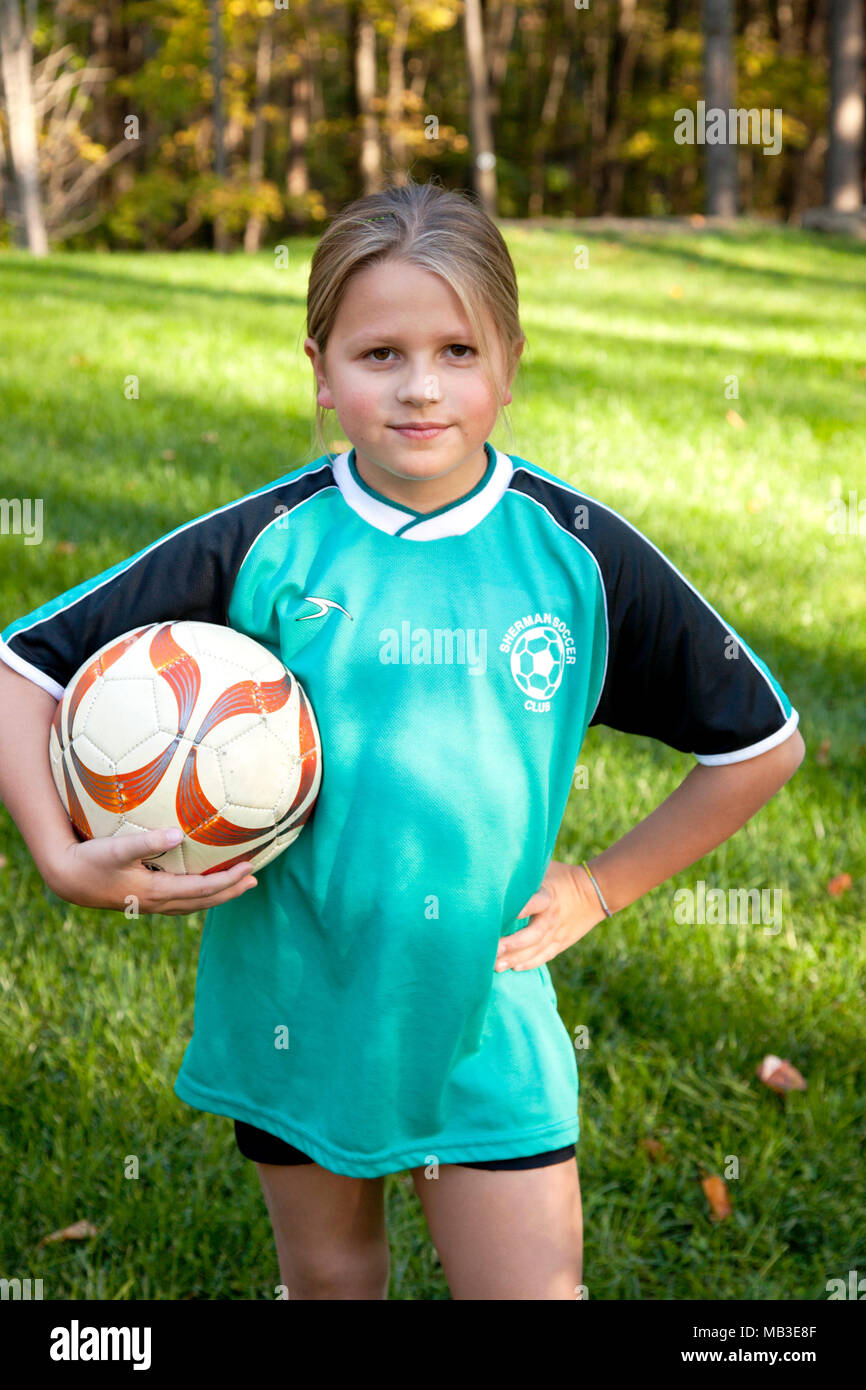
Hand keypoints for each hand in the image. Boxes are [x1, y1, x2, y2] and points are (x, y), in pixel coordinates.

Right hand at [46, 826, 257, 916]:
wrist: (67, 880)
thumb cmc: (91, 860)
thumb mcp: (118, 848)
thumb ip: (147, 842)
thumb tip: (177, 834)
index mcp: (157, 891)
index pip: (202, 889)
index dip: (228, 881)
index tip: (249, 868)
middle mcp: (157, 902)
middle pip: (203, 901)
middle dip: (230, 891)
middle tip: (254, 880)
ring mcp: (150, 903)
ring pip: (192, 904)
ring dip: (217, 895)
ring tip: (236, 884)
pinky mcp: (143, 899)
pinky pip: (180, 900)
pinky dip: (198, 895)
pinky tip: (200, 884)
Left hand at [494, 859, 607, 971]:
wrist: (596, 893)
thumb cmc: (563, 876)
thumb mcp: (547, 868)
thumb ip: (527, 873)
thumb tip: (500, 867)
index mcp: (548, 896)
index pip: (533, 903)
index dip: (520, 909)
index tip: (500, 916)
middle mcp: (552, 917)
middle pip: (532, 934)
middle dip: (511, 945)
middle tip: (492, 951)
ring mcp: (558, 933)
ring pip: (536, 950)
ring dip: (516, 959)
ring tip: (496, 966)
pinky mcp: (561, 942)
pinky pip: (545, 956)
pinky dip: (530, 964)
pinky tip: (514, 968)